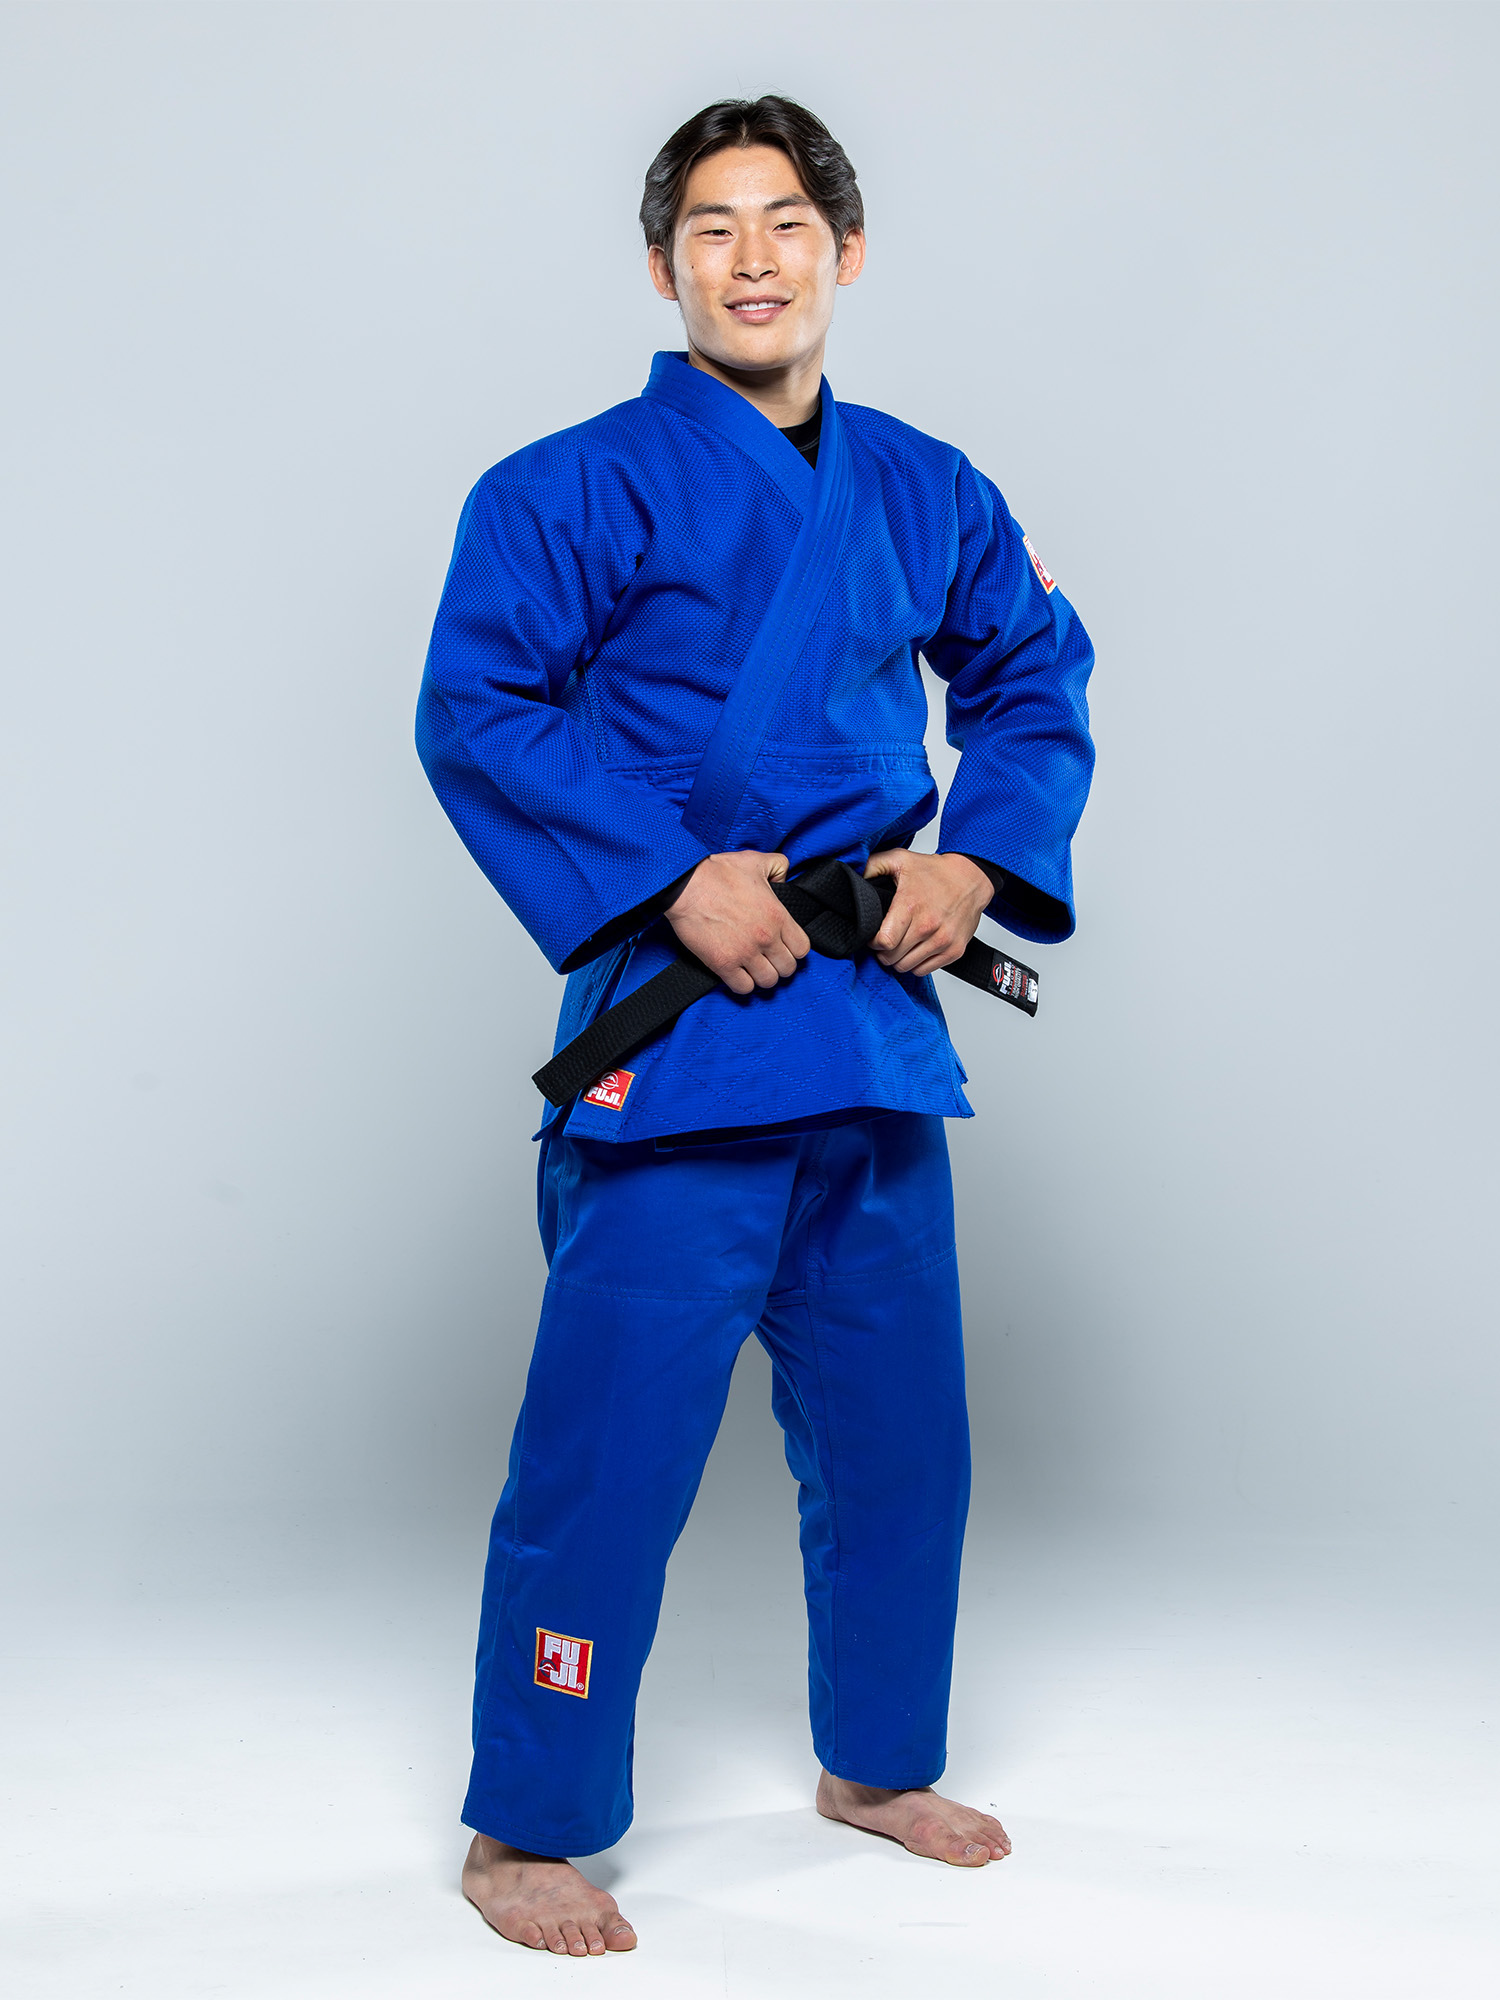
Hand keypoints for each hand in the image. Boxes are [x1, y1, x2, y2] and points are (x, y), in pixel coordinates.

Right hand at [665, 850, 810, 995]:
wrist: (686, 884)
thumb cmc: (718, 872)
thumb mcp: (756, 860)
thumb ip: (778, 867)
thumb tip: (783, 879)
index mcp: (777, 916)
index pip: (802, 948)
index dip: (794, 950)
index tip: (785, 948)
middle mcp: (766, 937)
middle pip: (787, 969)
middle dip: (780, 965)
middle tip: (769, 960)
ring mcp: (745, 953)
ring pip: (767, 981)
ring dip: (762, 977)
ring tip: (754, 969)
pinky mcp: (723, 963)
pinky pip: (743, 988)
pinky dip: (742, 984)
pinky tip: (737, 974)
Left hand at [863, 850, 992, 977]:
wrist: (971, 878)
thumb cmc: (935, 871)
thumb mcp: (900, 859)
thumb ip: (873, 865)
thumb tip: (852, 874)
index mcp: (911, 905)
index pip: (884, 941)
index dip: (873, 941)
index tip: (874, 936)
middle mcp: (928, 926)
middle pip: (892, 957)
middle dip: (883, 951)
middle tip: (886, 940)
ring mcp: (943, 940)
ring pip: (906, 967)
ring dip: (898, 959)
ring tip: (900, 944)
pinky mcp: (954, 950)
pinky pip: (924, 970)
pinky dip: (916, 964)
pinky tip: (915, 949)